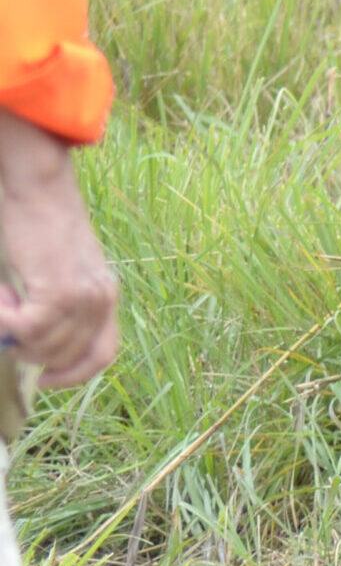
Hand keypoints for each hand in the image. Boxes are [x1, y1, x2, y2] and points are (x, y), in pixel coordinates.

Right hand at [0, 111, 118, 388]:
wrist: (38, 188)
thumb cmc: (37, 223)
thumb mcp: (56, 268)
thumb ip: (54, 305)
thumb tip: (28, 341)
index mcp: (105, 295)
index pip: (102, 355)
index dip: (72, 374)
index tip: (42, 377)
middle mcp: (102, 300)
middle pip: (67, 355)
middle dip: (31, 350)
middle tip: (8, 324)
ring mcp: (85, 297)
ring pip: (44, 346)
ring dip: (15, 330)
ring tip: (4, 296)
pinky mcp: (60, 291)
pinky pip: (28, 329)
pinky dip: (6, 320)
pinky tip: (2, 294)